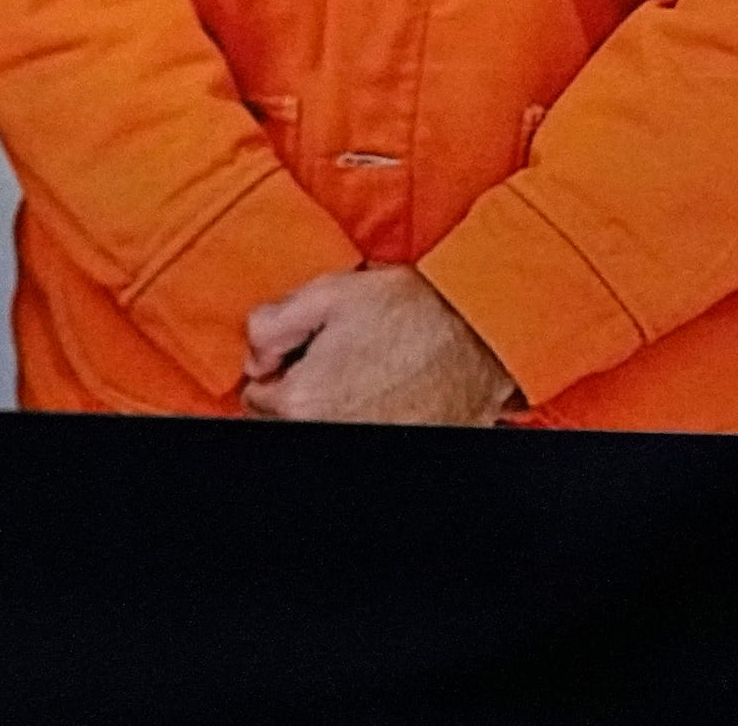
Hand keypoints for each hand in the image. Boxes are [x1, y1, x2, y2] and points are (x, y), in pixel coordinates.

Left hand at [240, 264, 519, 424]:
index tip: (308, 348)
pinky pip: (366, 430)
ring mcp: (365, 444)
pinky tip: (391, 389)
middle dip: (304, 388)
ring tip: (369, 370)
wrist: (482, 332)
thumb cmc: (413, 311)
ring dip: (337, 404)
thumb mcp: (330, 293)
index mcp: (301, 401)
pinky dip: (373, 415)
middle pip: (290, 418)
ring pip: (326, 425)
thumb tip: (255, 353)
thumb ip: (272, 322)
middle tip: (340, 355)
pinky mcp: (401, 444)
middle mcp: (329, 433)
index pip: (257, 395)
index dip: (281, 363)